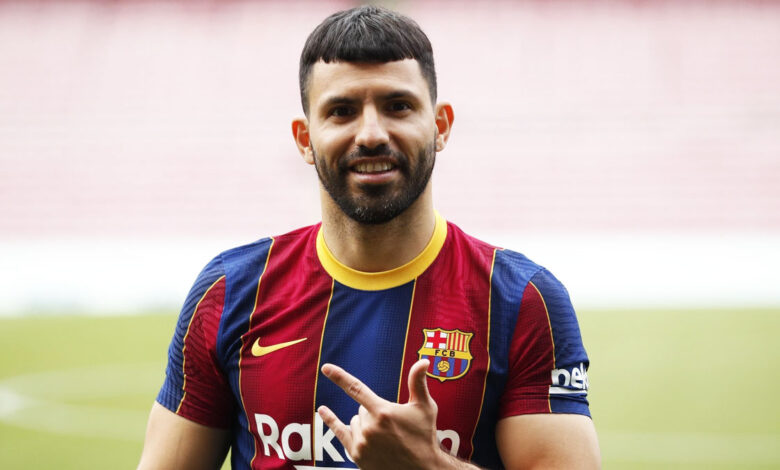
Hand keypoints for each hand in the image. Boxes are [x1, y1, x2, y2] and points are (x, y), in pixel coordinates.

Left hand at [317, 359, 446, 469]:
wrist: (422, 469)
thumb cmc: (424, 437)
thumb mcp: (425, 407)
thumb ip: (418, 382)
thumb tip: (423, 361)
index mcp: (383, 412)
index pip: (356, 389)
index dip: (339, 377)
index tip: (326, 368)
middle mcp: (369, 427)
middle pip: (361, 410)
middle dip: (373, 413)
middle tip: (391, 426)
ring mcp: (361, 442)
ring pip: (355, 422)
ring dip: (365, 424)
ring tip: (384, 437)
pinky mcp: (357, 455)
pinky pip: (340, 432)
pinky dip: (331, 421)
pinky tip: (322, 410)